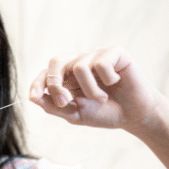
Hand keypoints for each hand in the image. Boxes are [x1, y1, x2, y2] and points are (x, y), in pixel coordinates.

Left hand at [29, 46, 162, 131]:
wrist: (134, 116)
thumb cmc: (105, 113)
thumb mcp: (75, 114)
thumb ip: (54, 106)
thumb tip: (33, 97)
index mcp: (68, 77)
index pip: (46, 73)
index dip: (38, 83)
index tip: (34, 96)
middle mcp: (80, 62)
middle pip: (56, 61)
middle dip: (55, 82)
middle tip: (65, 102)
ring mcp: (97, 56)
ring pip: (79, 67)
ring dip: (90, 90)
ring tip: (102, 99)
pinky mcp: (115, 53)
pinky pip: (101, 63)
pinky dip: (107, 79)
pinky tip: (116, 83)